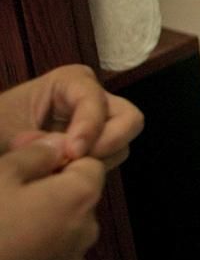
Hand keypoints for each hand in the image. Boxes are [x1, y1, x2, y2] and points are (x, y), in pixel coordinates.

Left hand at [0, 65, 143, 169]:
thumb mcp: (8, 129)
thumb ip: (40, 140)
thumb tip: (69, 153)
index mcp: (70, 82)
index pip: (96, 99)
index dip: (90, 125)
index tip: (72, 153)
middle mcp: (93, 100)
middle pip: (128, 119)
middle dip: (108, 142)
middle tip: (78, 164)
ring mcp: (98, 126)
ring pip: (121, 145)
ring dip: (96, 161)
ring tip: (58, 170)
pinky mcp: (96, 149)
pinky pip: (108, 162)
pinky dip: (90, 172)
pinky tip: (61, 177)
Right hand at [0, 142, 105, 259]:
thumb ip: (34, 155)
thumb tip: (57, 143)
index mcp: (79, 198)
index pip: (89, 166)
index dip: (61, 161)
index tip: (29, 168)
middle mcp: (86, 233)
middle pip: (77, 202)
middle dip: (50, 196)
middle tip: (7, 201)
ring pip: (63, 235)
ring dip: (41, 229)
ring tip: (2, 232)